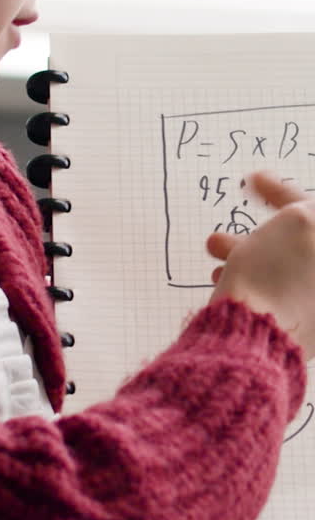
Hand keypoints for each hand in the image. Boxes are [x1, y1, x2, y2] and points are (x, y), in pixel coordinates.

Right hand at [208, 171, 314, 355]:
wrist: (253, 340)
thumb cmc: (274, 278)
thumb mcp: (296, 222)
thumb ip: (304, 209)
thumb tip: (304, 214)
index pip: (312, 209)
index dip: (281, 191)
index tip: (253, 179)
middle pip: (299, 241)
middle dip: (261, 226)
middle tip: (235, 217)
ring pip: (282, 265)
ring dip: (247, 250)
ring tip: (215, 249)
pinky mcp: (300, 327)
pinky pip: (274, 290)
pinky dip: (250, 277)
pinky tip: (221, 277)